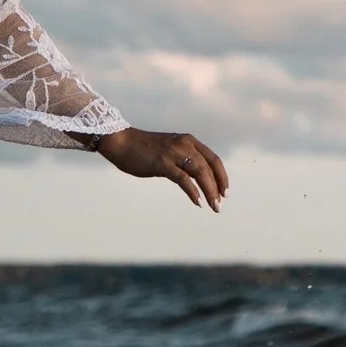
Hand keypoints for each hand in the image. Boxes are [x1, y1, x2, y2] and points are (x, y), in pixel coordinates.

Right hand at [95, 128, 228, 210]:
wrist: (121, 141)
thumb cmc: (143, 148)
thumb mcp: (170, 150)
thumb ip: (183, 160)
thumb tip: (196, 178)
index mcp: (189, 141)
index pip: (213, 159)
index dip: (221, 176)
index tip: (224, 192)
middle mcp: (184, 144)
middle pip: (209, 167)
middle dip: (217, 187)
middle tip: (219, 204)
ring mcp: (173, 153)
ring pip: (200, 173)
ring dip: (209, 191)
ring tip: (212, 205)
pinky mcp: (162, 163)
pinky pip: (183, 179)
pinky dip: (193, 191)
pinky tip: (197, 202)